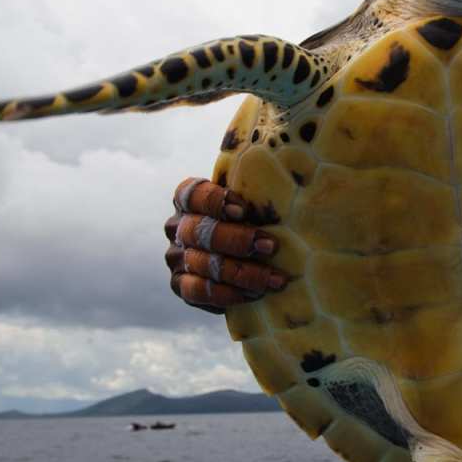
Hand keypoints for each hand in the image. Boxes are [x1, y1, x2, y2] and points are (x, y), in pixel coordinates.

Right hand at [164, 178, 284, 312]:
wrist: (248, 260)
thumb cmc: (255, 220)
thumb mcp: (255, 199)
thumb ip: (260, 187)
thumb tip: (285, 165)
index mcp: (189, 198)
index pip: (193, 194)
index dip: (215, 201)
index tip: (243, 210)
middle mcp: (178, 226)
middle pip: (200, 232)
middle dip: (238, 240)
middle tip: (271, 246)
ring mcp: (177, 257)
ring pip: (203, 264)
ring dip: (242, 273)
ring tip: (275, 279)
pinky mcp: (180, 285)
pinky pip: (198, 292)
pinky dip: (227, 294)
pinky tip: (254, 295)